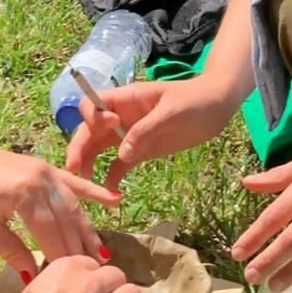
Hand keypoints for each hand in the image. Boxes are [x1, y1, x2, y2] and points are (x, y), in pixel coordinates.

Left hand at [0, 133, 119, 278]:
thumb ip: (13, 250)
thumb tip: (34, 276)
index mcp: (26, 197)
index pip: (52, 235)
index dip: (61, 259)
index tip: (72, 281)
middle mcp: (43, 182)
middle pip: (67, 222)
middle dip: (80, 249)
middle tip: (94, 275)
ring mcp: (47, 172)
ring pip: (74, 206)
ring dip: (88, 230)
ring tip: (101, 254)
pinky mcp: (46, 167)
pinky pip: (74, 182)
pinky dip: (94, 192)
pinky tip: (114, 201)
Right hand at [64, 77, 234, 191]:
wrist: (217, 107)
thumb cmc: (195, 100)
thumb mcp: (171, 111)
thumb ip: (146, 130)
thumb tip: (123, 154)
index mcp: (126, 99)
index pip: (95, 103)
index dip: (94, 115)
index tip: (109, 125)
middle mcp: (121, 117)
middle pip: (90, 130)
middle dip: (79, 147)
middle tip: (73, 168)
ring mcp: (130, 134)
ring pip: (99, 148)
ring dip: (88, 163)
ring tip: (84, 183)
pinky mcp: (140, 151)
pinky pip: (119, 164)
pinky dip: (111, 177)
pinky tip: (109, 192)